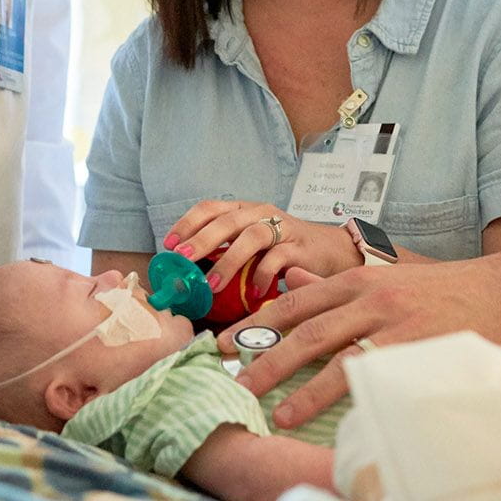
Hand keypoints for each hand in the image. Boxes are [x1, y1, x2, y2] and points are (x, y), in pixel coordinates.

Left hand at [164, 199, 359, 296]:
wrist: (332, 251)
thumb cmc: (284, 251)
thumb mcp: (253, 245)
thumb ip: (227, 252)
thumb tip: (190, 274)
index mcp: (245, 209)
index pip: (211, 207)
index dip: (188, 223)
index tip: (169, 245)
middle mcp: (262, 213)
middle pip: (227, 220)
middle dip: (201, 240)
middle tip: (182, 260)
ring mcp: (282, 228)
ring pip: (251, 237)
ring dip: (228, 260)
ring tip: (211, 284)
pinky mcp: (299, 248)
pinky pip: (278, 258)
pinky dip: (262, 275)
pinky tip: (253, 293)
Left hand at [224, 249, 500, 429]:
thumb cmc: (442, 290)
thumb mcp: (384, 277)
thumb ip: (334, 284)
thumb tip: (285, 279)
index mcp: (358, 279)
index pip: (294, 303)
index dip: (256, 325)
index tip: (222, 345)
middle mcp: (371, 297)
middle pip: (305, 331)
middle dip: (264, 358)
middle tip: (234, 383)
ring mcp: (395, 324)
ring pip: (335, 356)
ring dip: (300, 387)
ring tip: (274, 411)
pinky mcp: (420, 349)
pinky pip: (376, 375)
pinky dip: (348, 397)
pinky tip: (332, 417)